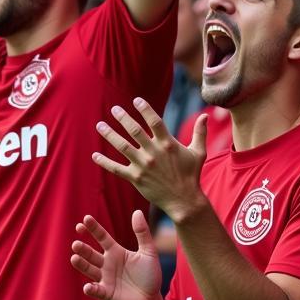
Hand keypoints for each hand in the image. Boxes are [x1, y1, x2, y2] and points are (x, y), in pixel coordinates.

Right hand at [71, 210, 162, 299]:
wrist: (151, 299)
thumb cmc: (149, 275)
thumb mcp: (149, 252)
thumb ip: (142, 233)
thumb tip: (137, 211)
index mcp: (116, 252)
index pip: (102, 237)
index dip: (93, 228)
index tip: (85, 219)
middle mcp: (107, 264)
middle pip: (91, 254)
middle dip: (83, 249)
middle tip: (76, 243)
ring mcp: (105, 279)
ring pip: (89, 270)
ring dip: (81, 264)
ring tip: (74, 257)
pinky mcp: (106, 294)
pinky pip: (96, 290)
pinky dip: (91, 289)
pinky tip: (88, 287)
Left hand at [93, 99, 208, 222]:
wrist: (184, 200)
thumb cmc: (192, 175)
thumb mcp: (198, 152)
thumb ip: (200, 133)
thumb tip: (206, 115)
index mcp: (168, 144)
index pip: (154, 121)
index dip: (145, 109)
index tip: (136, 100)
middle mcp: (153, 153)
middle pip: (134, 130)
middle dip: (123, 118)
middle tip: (114, 109)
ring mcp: (143, 166)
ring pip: (122, 146)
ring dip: (109, 135)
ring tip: (100, 125)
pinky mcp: (136, 178)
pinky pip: (116, 168)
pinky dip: (104, 162)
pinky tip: (94, 155)